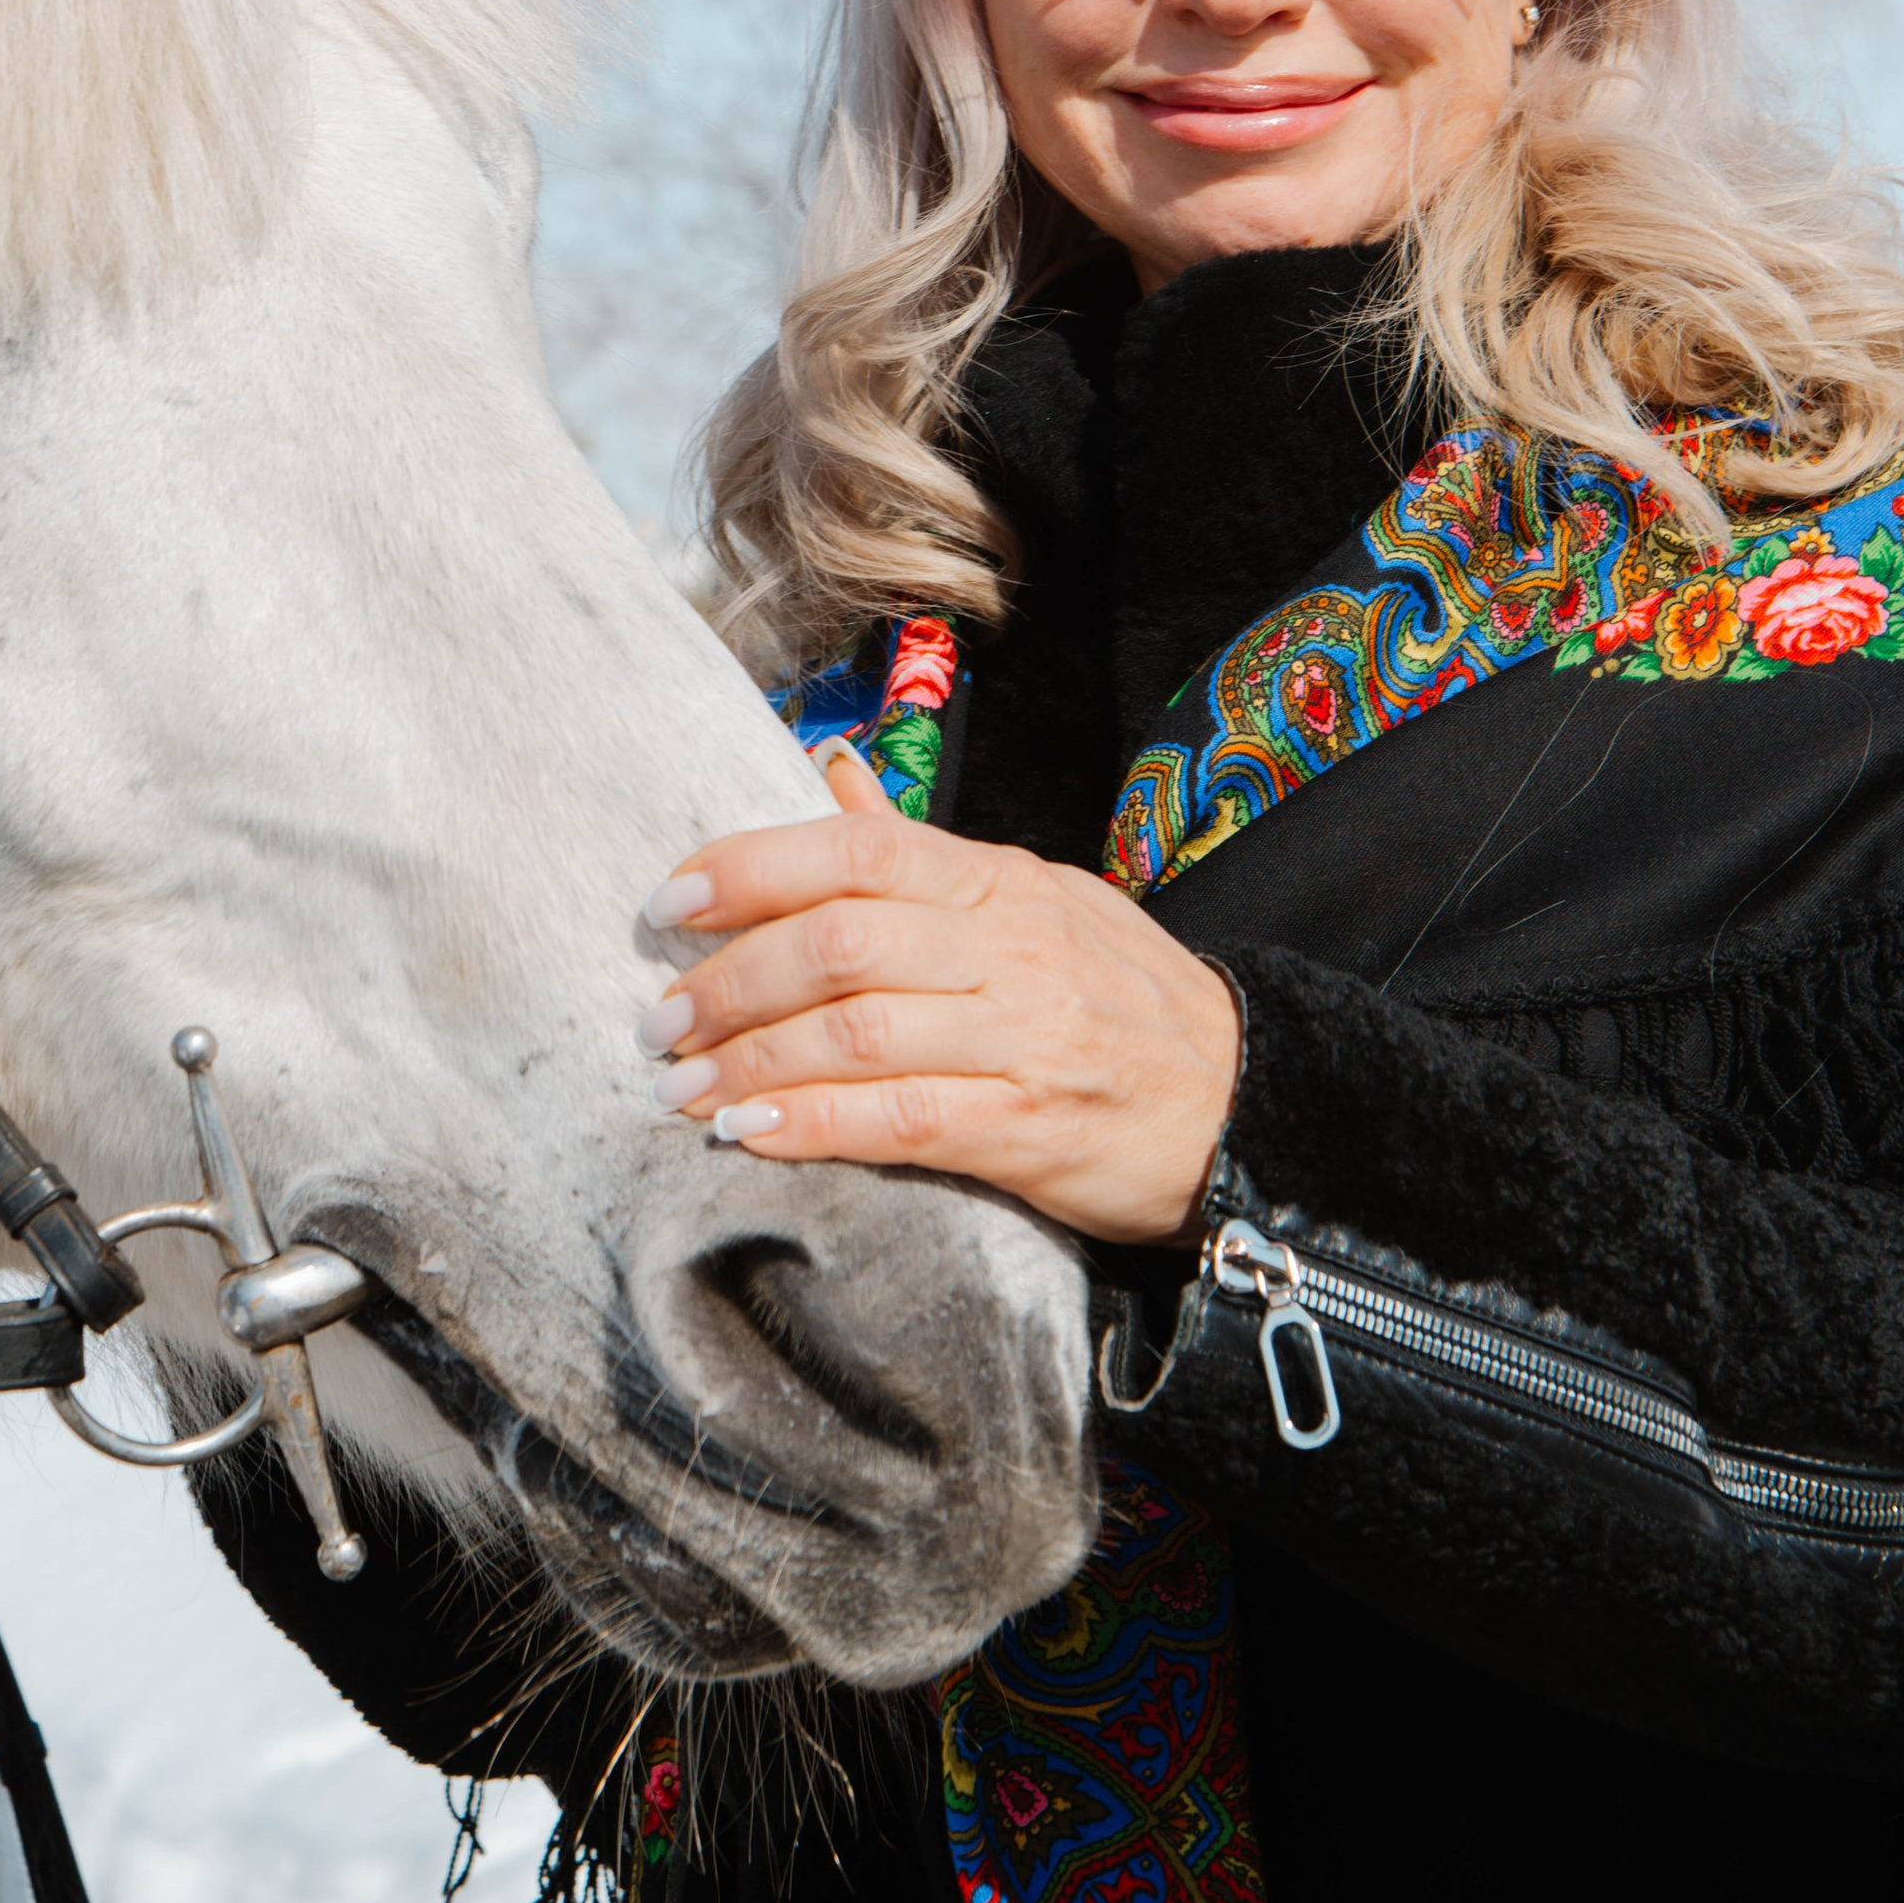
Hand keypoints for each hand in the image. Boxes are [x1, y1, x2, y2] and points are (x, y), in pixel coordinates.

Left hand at [638, 746, 1241, 1242]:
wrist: (1245, 1096)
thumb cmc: (1119, 996)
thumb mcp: (1033, 898)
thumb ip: (919, 852)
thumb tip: (829, 770)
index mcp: (999, 881)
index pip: (855, 850)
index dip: (749, 870)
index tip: (668, 902)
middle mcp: (1007, 947)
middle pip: (840, 942)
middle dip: (730, 981)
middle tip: (658, 1021)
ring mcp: (1022, 1037)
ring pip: (858, 1032)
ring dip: (752, 1060)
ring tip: (682, 1086)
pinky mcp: (1029, 1127)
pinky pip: (902, 1120)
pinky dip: (814, 1124)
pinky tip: (752, 1132)